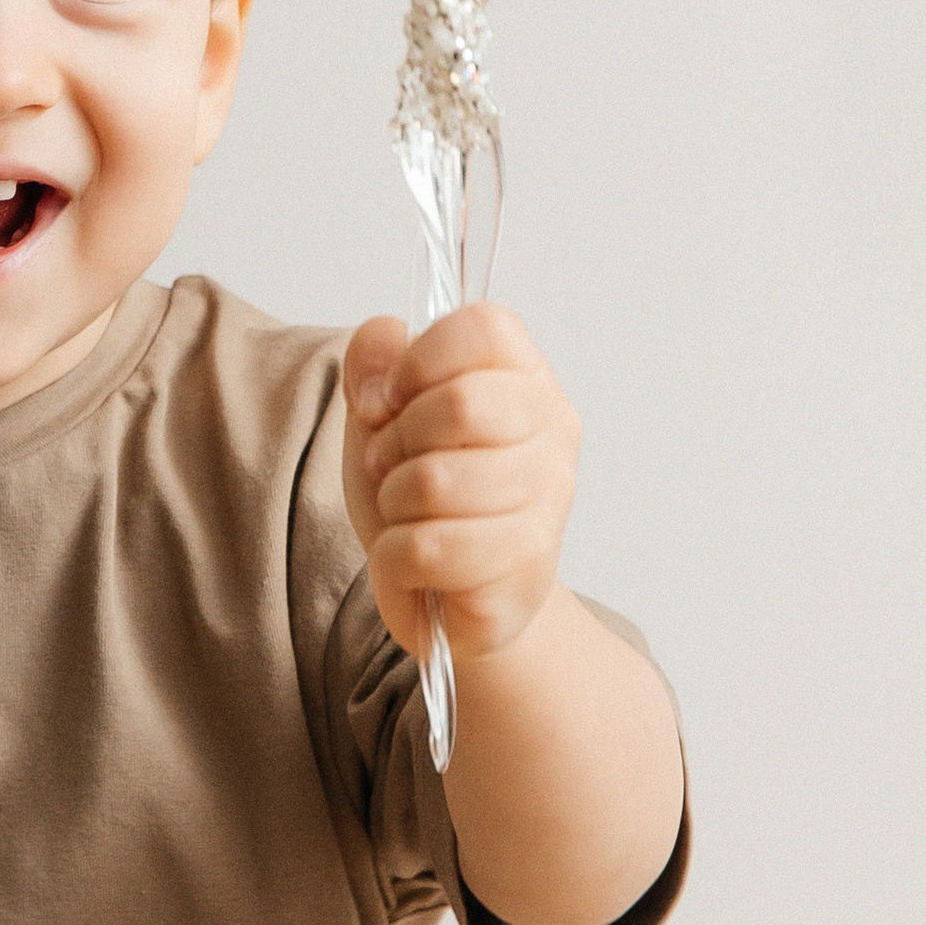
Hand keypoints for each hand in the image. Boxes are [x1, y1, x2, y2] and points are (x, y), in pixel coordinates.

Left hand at [342, 304, 581, 666]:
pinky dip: (395, 558)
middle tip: (391, 467)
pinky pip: (429, 547)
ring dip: (393, 504)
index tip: (389, 399)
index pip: (485, 327)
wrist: (450, 597)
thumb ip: (373, 362)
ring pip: (435, 481)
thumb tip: (383, 339)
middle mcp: (552, 434)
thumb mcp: (381, 417)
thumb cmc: (423, 499)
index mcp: (527, 379)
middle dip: (396, 441)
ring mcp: (549, 501)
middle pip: (460, 404)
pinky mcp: (527, 566)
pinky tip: (416, 563)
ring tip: (408, 516)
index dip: (418, 360)